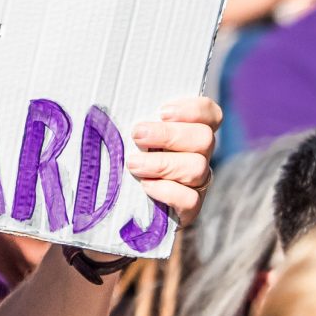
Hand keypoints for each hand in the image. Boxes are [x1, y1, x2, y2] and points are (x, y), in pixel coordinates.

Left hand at [125, 95, 218, 232]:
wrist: (123, 208)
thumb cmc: (123, 158)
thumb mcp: (127, 135)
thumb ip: (132, 119)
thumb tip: (105, 107)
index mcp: (191, 131)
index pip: (210, 114)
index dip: (193, 110)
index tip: (162, 112)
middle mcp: (199, 155)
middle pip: (204, 138)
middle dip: (169, 135)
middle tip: (137, 135)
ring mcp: (198, 182)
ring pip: (198, 168)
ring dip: (163, 163)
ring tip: (133, 164)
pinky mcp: (190, 208)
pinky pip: (190, 199)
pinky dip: (167, 191)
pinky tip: (145, 187)